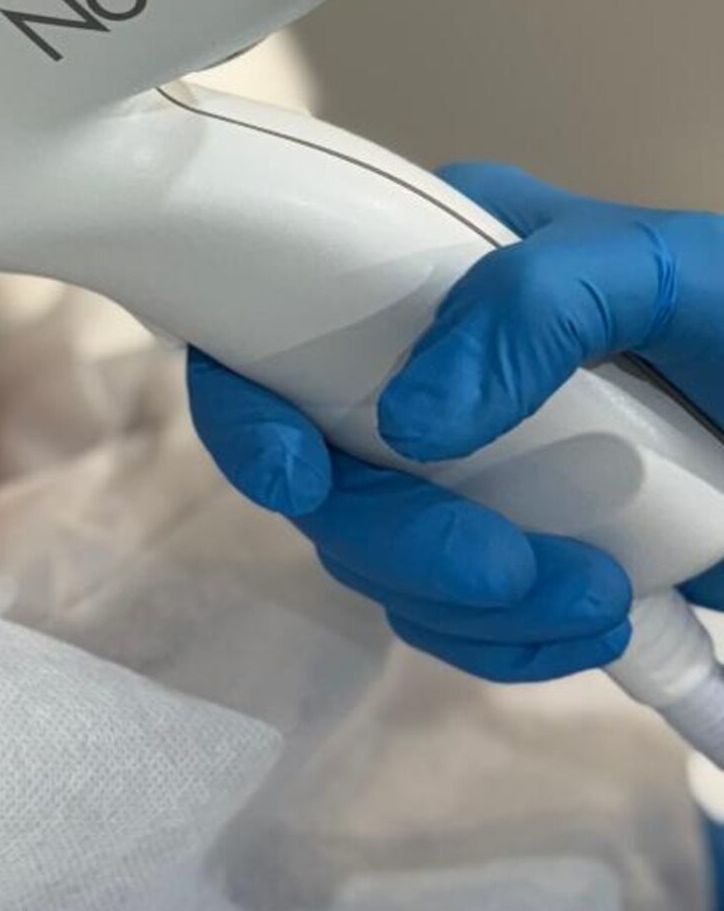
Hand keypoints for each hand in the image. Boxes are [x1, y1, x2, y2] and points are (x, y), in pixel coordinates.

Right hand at [186, 161, 723, 682]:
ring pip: (374, 559)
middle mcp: (415, 367)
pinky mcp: (506, 542)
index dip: (251, 416)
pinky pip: (449, 618)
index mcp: (428, 270)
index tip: (298, 479)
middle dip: (394, 539)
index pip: (273, 337)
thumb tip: (407, 422)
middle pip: (319, 477)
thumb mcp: (659, 269)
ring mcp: (459, 463)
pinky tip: (593, 620)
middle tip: (499, 564)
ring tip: (597, 595)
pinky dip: (508, 642)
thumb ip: (533, 307)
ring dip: (466, 604)